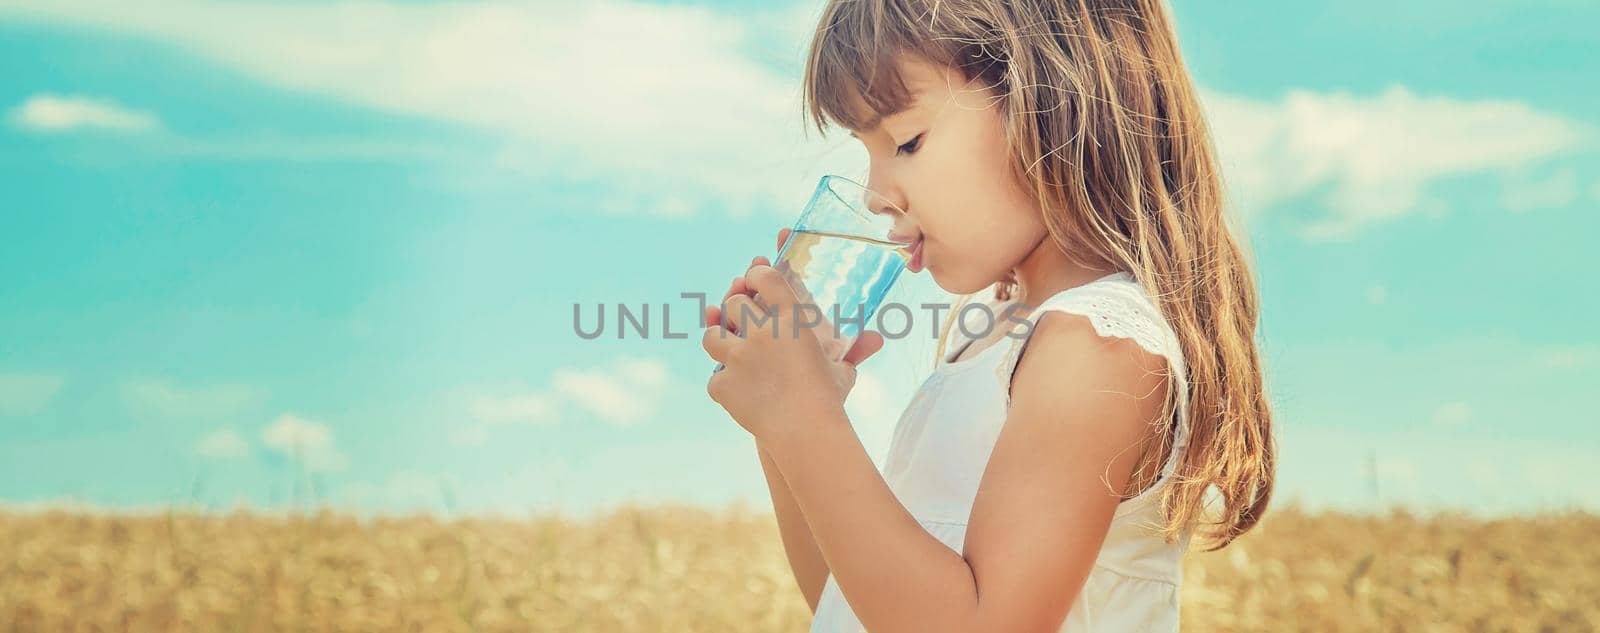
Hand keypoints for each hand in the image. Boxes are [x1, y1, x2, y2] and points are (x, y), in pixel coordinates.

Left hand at [702, 228, 886, 438]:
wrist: (806, 432)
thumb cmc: (828, 399)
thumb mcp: (842, 371)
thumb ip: (855, 351)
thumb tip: (878, 339)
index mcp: (792, 320)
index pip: (765, 278)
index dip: (755, 273)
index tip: (753, 276)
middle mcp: (761, 332)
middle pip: (734, 303)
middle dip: (736, 308)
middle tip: (743, 319)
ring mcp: (738, 357)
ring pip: (712, 336)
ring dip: (719, 339)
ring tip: (729, 348)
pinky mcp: (723, 383)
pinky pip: (714, 377)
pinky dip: (723, 384)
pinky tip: (737, 388)